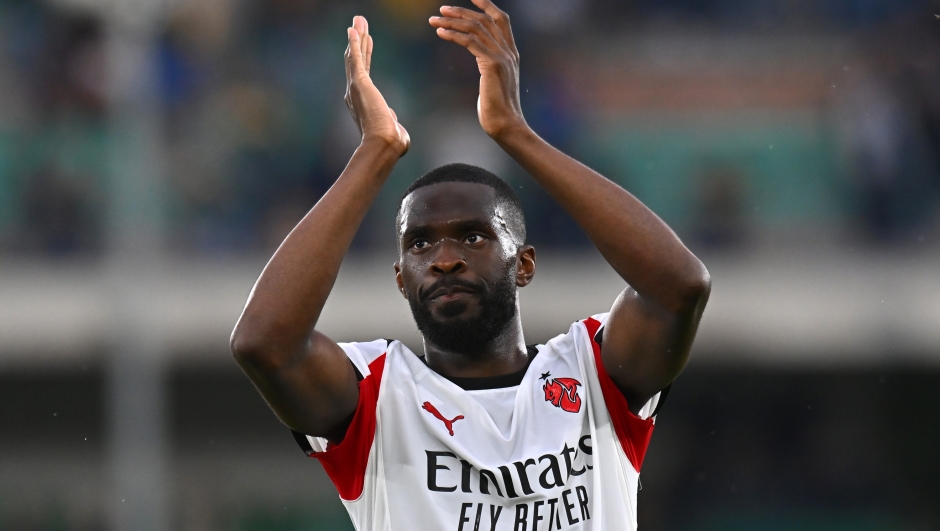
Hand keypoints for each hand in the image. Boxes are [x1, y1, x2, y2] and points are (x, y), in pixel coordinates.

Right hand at [345, 16, 409, 155]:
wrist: (384, 144)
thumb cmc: (391, 142)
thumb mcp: (392, 127)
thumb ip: (391, 119)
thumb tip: (392, 116)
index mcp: (361, 101)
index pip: (363, 72)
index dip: (365, 55)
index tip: (367, 41)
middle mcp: (354, 92)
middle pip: (356, 60)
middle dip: (358, 41)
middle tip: (358, 24)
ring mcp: (355, 87)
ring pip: (355, 56)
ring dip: (356, 37)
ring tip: (358, 21)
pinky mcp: (360, 83)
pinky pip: (356, 59)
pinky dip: (354, 44)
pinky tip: (353, 30)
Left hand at [429, 0, 525, 138]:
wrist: (506, 126)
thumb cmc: (497, 112)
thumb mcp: (494, 84)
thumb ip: (490, 69)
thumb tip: (482, 68)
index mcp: (511, 55)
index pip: (501, 20)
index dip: (487, 6)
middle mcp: (508, 52)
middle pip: (485, 20)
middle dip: (462, 12)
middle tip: (441, 10)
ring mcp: (502, 57)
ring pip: (475, 28)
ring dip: (453, 21)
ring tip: (435, 20)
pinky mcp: (492, 65)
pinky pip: (470, 42)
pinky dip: (454, 35)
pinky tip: (440, 33)